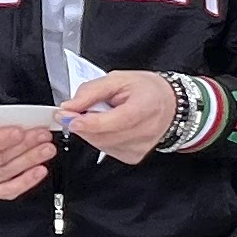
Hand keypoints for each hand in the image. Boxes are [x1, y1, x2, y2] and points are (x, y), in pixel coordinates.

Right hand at [0, 106, 58, 199]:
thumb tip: (16, 118)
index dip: (0, 140)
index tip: (19, 131)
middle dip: (24, 147)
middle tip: (42, 136)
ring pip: (6, 173)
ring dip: (30, 161)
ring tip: (46, 149)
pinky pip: (8, 190)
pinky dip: (26, 181)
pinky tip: (39, 171)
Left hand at [63, 69, 180, 164]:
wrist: (170, 106)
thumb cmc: (147, 91)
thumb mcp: (118, 79)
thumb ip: (91, 92)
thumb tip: (69, 107)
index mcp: (144, 108)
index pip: (111, 122)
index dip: (85, 121)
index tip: (66, 116)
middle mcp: (144, 132)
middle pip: (101, 135)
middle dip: (82, 123)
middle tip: (78, 110)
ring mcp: (139, 148)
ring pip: (100, 144)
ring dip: (90, 130)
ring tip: (103, 114)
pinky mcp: (133, 157)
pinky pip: (105, 150)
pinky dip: (100, 138)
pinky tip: (109, 126)